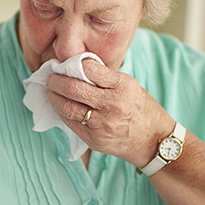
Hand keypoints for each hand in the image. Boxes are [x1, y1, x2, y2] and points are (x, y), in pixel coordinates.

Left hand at [46, 59, 174, 166]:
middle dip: (56, 81)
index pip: (88, 69)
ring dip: (54, 97)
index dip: (71, 64)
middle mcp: (112, 105)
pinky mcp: (94, 139)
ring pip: (67, 107)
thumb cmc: (140, 108)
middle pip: (73, 88)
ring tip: (50, 91)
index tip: (64, 64)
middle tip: (50, 78)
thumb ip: (104, 77)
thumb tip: (75, 67)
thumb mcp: (129, 85)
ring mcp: (102, 124)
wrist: (153, 141)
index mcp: (122, 86)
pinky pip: (70, 123)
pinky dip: (61, 112)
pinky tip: (59, 105)